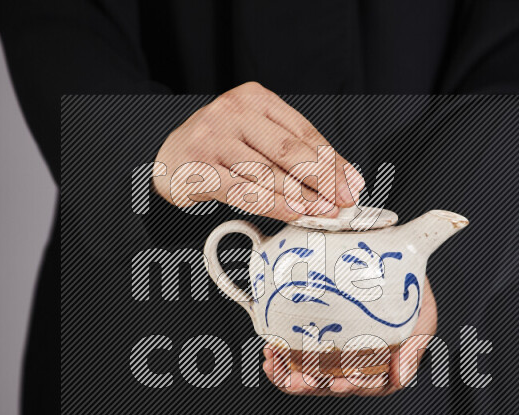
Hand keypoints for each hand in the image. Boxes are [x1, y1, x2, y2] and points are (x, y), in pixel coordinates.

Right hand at [154, 81, 363, 220]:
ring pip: (267, 173)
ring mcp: (213, 140)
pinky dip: (272, 204)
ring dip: (301, 196)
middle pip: (288, 151)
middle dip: (322, 179)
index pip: (303, 132)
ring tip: (324, 211)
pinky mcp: (199, 169)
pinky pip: (243, 191)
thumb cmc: (219, 146)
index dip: (332, 161)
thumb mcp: (254, 133)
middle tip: (344, 200)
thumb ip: (291, 150)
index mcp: (254, 98)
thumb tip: (340, 178)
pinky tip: (292, 212)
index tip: (352, 183)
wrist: (166, 156)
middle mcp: (232, 113)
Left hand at [262, 277, 437, 396]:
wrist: (392, 257)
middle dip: (316, 384)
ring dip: (293, 375)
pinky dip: (282, 359)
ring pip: (314, 373)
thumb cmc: (409, 285)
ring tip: (277, 368)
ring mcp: (338, 350)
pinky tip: (270, 354)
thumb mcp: (423, 310)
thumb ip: (414, 343)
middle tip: (300, 379)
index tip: (341, 381)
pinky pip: (298, 356)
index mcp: (391, 360)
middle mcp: (363, 359)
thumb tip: (400, 377)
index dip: (357, 385)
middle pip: (338, 383)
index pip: (375, 384)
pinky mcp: (318, 337)